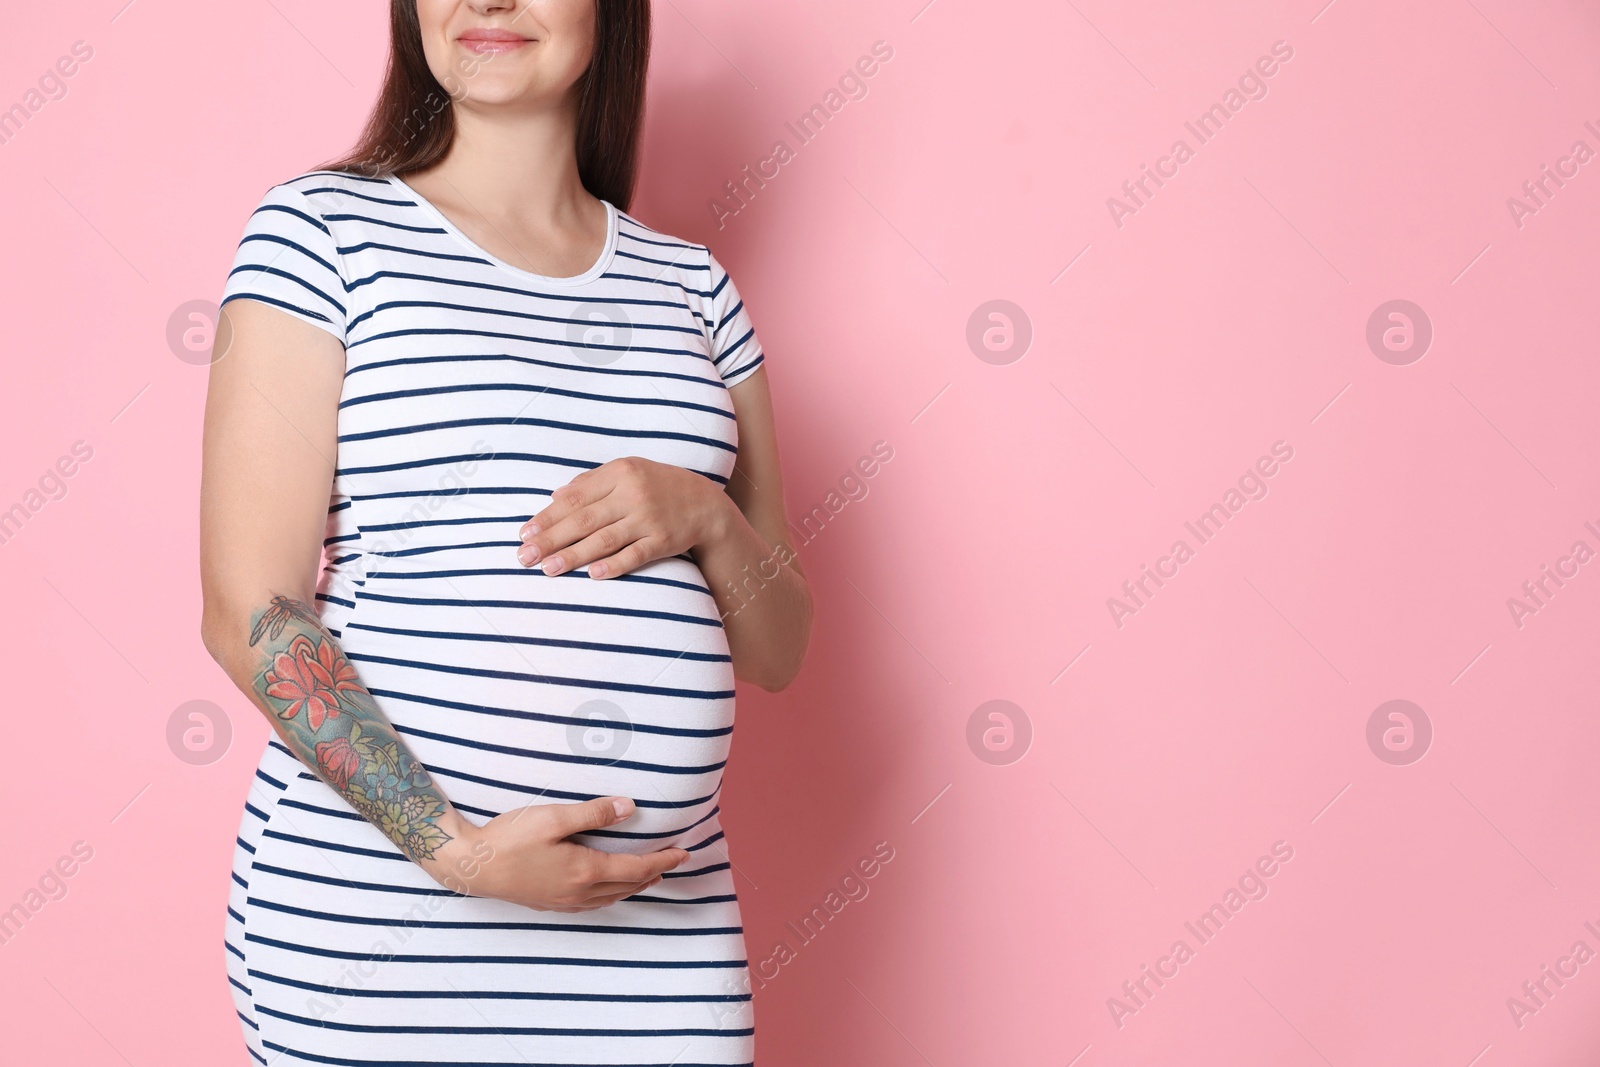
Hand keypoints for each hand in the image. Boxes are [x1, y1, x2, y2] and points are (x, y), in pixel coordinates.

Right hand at [419, 796, 689, 911]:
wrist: (472, 866)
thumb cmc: (510, 838)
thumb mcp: (554, 818)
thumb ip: (594, 813)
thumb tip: (629, 808)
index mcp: (585, 871)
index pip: (636, 868)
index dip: (663, 859)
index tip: (683, 852)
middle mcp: (580, 892)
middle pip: (628, 885)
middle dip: (654, 873)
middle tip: (674, 861)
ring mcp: (565, 902)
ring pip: (612, 897)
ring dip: (635, 885)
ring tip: (650, 875)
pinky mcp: (551, 903)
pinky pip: (595, 903)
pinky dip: (613, 894)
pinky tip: (610, 888)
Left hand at [518, 456, 731, 578]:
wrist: (706, 504)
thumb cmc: (658, 487)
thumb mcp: (628, 472)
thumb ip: (591, 483)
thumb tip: (554, 497)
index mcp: (620, 472)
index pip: (575, 498)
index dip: (548, 517)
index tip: (525, 534)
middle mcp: (633, 493)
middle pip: (584, 519)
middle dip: (551, 539)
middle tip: (524, 556)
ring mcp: (650, 518)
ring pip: (604, 539)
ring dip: (573, 555)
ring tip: (548, 569)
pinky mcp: (665, 540)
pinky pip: (635, 555)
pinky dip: (615, 565)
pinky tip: (593, 575)